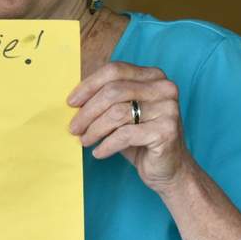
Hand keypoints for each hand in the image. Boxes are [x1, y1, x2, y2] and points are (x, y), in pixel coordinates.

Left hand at [67, 62, 193, 194]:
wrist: (169, 168)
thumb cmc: (140, 138)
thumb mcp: (122, 113)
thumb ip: (104, 99)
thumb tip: (74, 100)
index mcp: (152, 76)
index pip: (114, 71)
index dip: (89, 86)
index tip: (71, 103)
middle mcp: (164, 88)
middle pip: (113, 91)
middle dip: (87, 111)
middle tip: (73, 128)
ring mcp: (168, 108)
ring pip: (116, 113)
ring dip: (94, 130)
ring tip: (84, 141)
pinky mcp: (166, 131)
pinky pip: (124, 135)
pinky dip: (106, 145)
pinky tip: (98, 152)